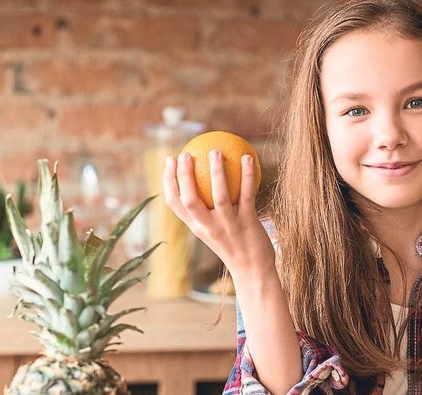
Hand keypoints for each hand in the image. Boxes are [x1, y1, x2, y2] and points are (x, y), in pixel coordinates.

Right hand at [163, 150, 275, 278]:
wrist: (253, 271)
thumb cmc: (234, 244)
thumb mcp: (213, 229)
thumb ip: (206, 210)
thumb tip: (203, 177)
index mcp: (196, 226)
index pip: (174, 203)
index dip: (168, 180)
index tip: (170, 159)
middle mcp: (208, 227)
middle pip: (189, 199)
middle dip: (184, 175)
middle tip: (186, 153)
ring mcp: (228, 226)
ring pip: (219, 196)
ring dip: (217, 172)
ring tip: (215, 151)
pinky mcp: (247, 223)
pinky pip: (247, 194)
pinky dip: (247, 175)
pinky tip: (248, 158)